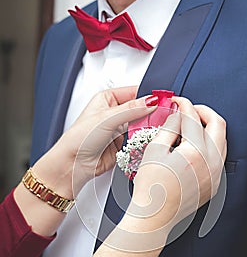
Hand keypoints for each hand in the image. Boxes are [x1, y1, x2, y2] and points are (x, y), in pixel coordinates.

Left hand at [38, 86, 156, 195]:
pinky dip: (145, 140)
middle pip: (140, 108)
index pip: (134, 92)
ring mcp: (120, 128)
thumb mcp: (107, 118)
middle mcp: (114, 112)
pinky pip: (140, 139)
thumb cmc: (79, 138)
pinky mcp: (124, 144)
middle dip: (151, 112)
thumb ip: (131, 109)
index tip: (163, 99)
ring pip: (142, 124)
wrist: (74, 164)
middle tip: (163, 114)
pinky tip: (148, 139)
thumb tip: (151, 101)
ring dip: (148, 127)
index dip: (149, 95)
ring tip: (155, 127)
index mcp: (108, 98)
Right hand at [117, 97, 226, 248]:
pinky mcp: (215, 183)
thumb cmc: (151, 188)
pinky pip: (219, 156)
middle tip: (188, 110)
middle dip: (203, 112)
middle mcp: (212, 164)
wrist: (155, 216)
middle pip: (218, 124)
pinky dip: (209, 144)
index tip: (177, 101)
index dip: (184, 105)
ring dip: (208, 127)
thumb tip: (177, 113)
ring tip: (190, 126)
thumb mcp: (155, 150)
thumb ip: (170, 126)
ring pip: (222, 140)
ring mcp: (216, 174)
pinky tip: (193, 145)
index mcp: (196, 154)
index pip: (194, 119)